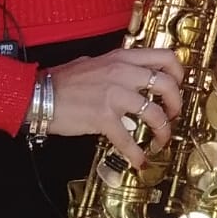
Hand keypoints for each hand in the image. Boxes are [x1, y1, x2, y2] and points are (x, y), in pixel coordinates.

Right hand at [45, 48, 185, 167]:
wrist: (37, 95)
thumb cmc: (61, 81)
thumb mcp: (93, 62)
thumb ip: (116, 66)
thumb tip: (131, 74)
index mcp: (122, 58)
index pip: (165, 57)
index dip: (179, 73)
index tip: (178, 86)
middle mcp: (122, 73)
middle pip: (167, 85)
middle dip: (176, 104)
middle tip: (173, 115)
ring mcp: (114, 95)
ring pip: (154, 113)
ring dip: (163, 131)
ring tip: (160, 140)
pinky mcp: (103, 117)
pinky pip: (128, 139)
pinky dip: (136, 154)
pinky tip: (139, 161)